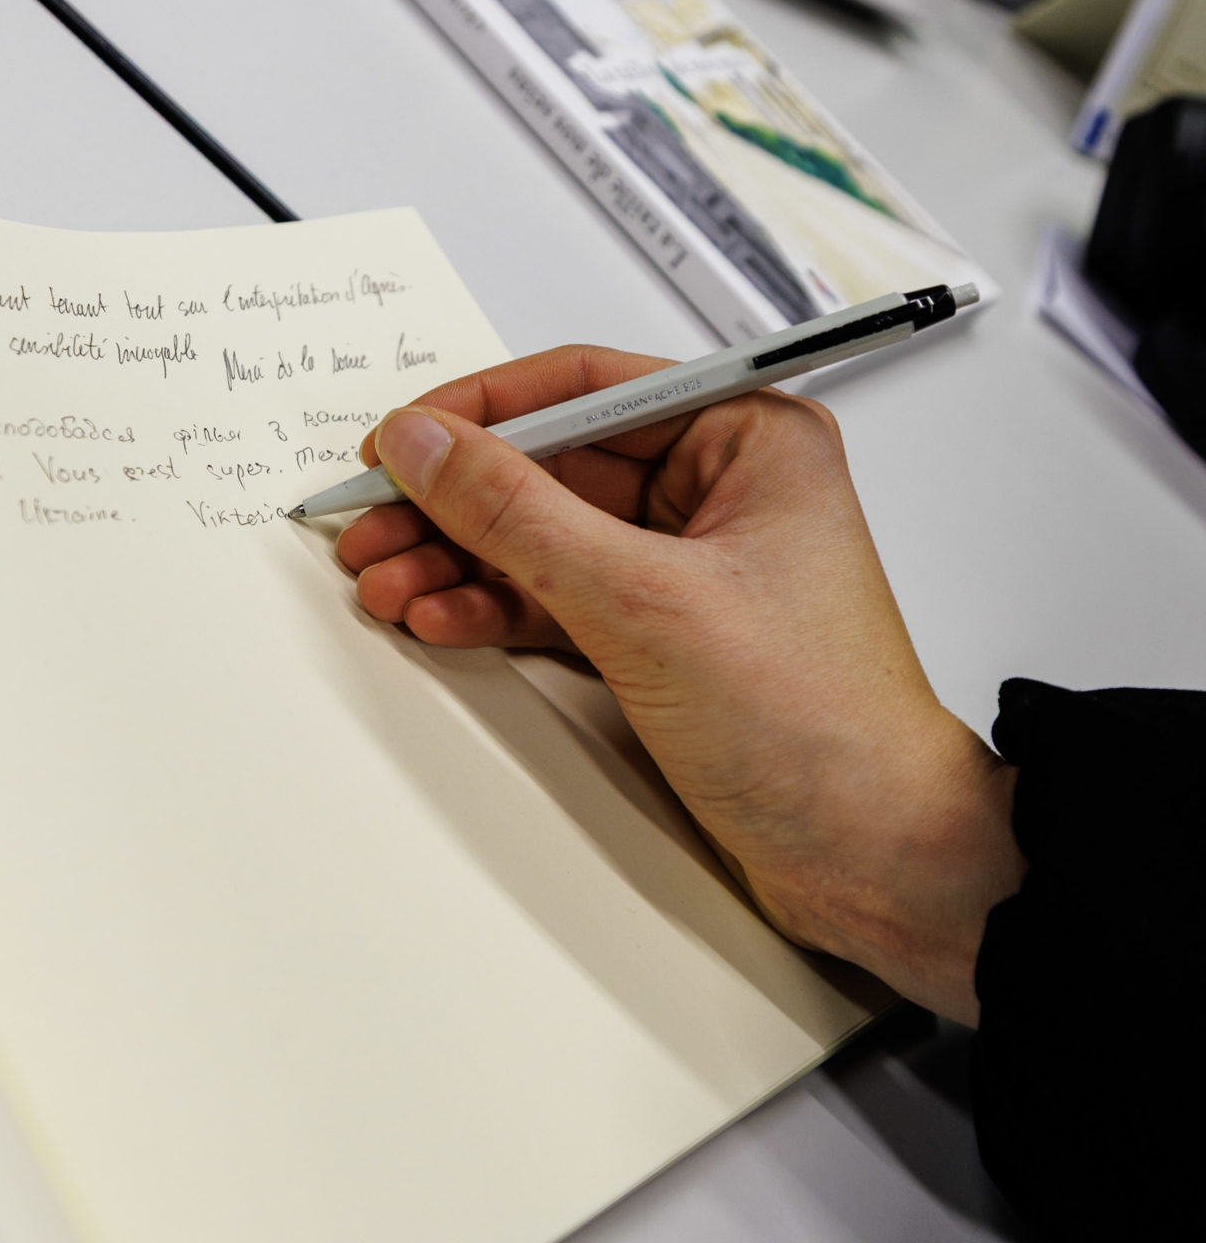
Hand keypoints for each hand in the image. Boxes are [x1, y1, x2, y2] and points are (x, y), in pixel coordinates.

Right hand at [336, 346, 1021, 1022]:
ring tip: (388, 583)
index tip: (399, 443)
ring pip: (536, 536)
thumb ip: (517, 515)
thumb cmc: (821, 725)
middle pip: (546, 466)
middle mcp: (717, 490)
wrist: (873, 856)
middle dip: (450, 502)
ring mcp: (683, 566)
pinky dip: (489, 608)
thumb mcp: (644, 602)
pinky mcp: (658, 635)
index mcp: (747, 439)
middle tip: (370, 525)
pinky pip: (549, 597)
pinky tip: (439, 619)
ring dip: (455, 560)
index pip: (584, 386)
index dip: (478, 412)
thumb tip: (427, 446)